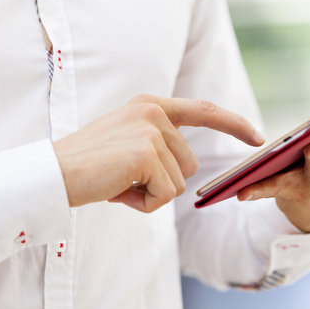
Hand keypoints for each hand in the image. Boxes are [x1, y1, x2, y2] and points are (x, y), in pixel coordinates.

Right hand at [53, 94, 264, 212]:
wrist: (52, 173)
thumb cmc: (90, 163)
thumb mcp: (128, 140)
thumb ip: (160, 142)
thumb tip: (188, 167)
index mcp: (151, 105)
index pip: (205, 110)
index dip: (234, 124)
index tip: (257, 137)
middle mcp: (154, 111)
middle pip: (190, 164)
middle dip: (162, 180)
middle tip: (124, 177)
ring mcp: (151, 131)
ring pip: (179, 182)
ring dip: (152, 192)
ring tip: (119, 182)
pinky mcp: (146, 154)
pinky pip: (165, 195)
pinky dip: (144, 204)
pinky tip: (118, 192)